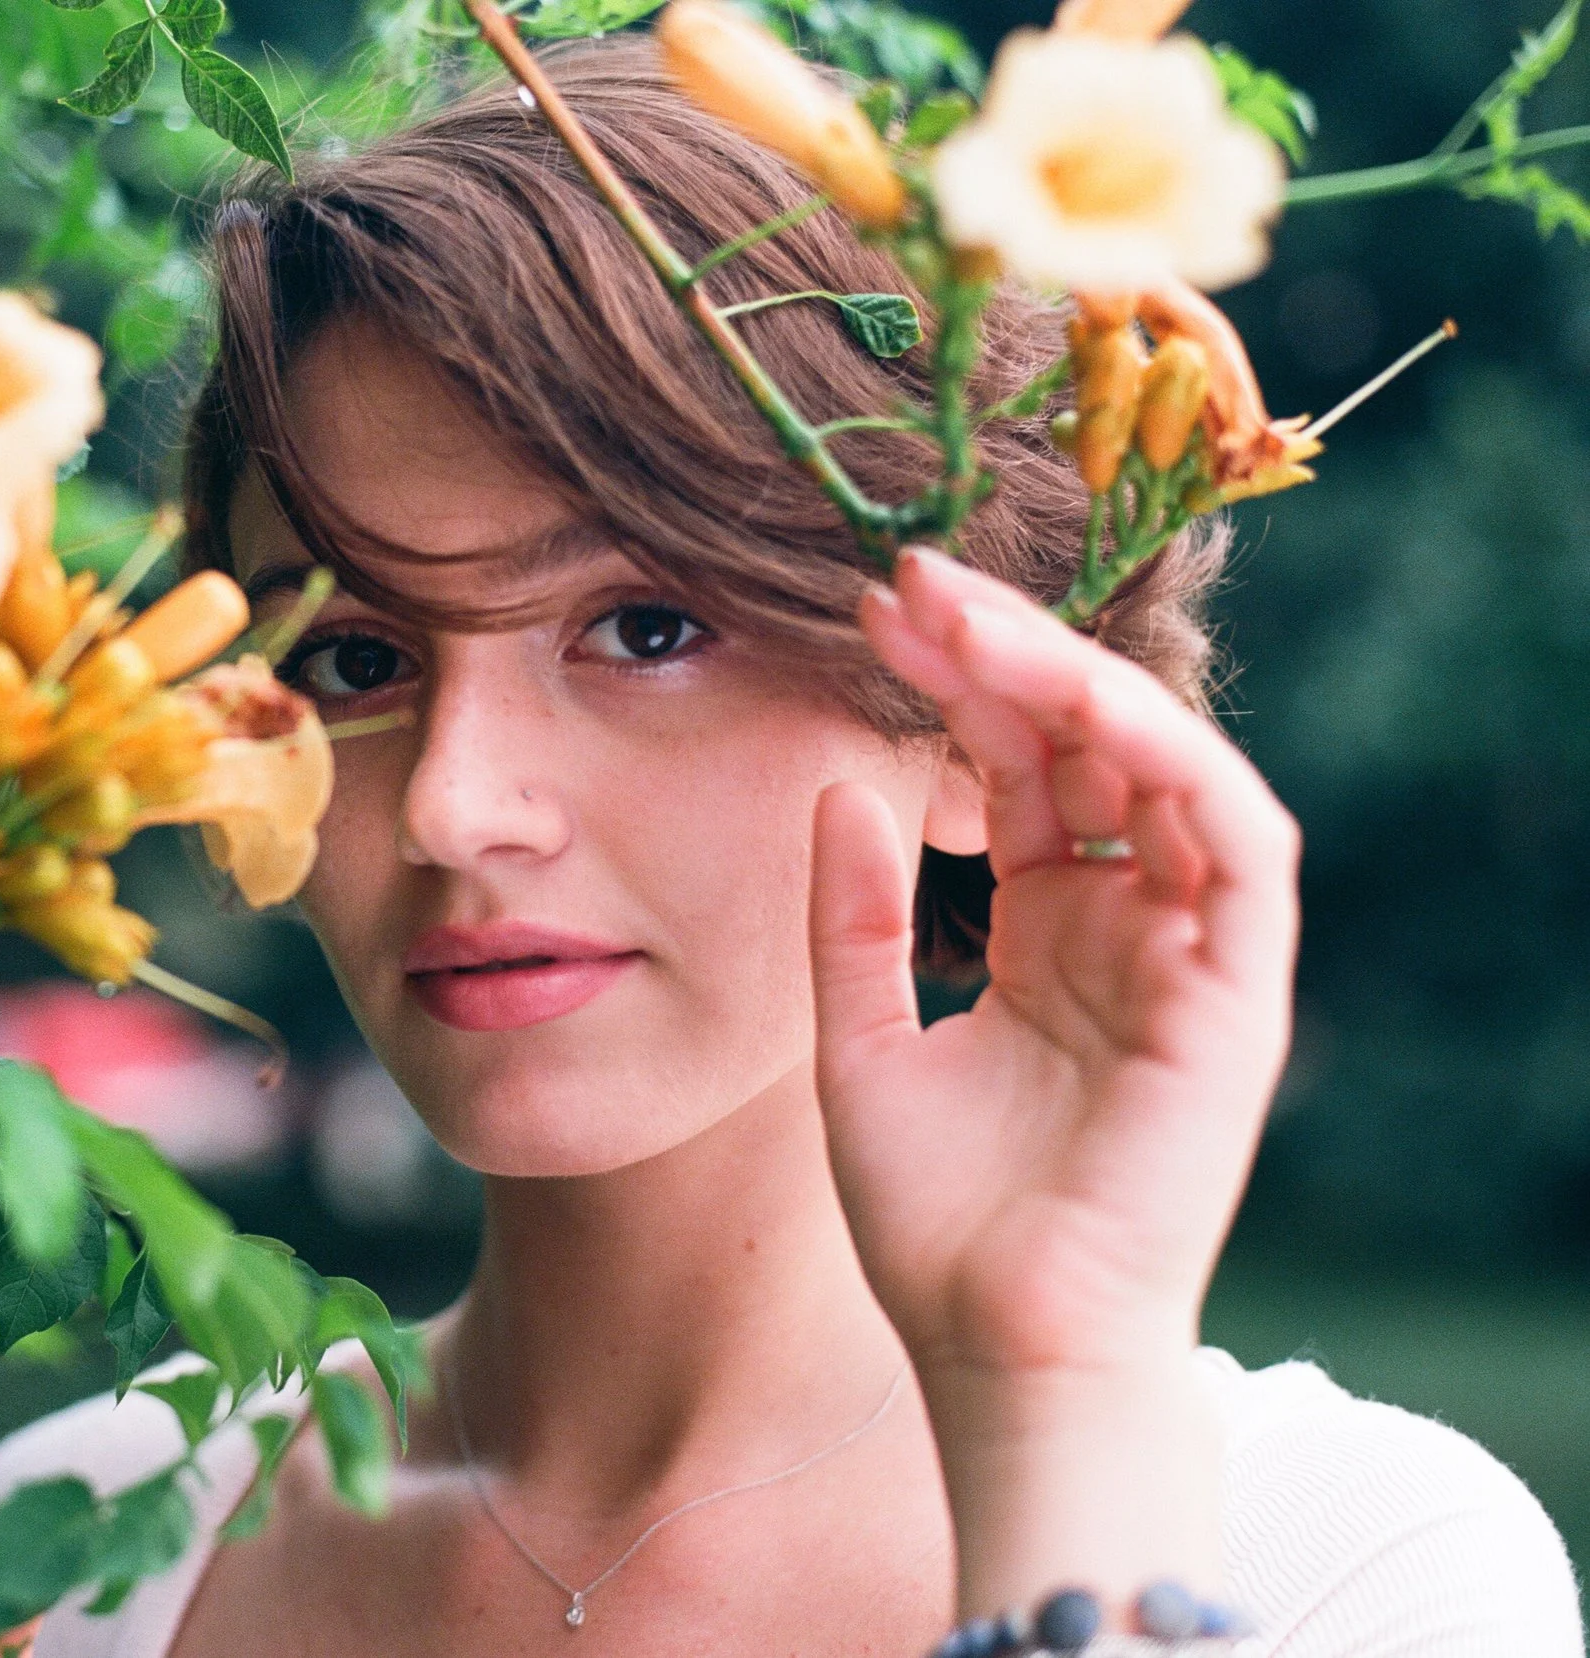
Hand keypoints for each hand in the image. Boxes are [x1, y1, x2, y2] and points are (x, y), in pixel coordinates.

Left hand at [811, 545, 1298, 1380]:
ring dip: (1078, 683)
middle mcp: (1123, 927)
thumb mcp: (858, 1040)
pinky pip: (1236, 846)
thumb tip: (838, 783)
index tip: (868, 615)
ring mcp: (1187, 955)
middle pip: (1080, 750)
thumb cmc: (934, 1224)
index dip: (953, 687)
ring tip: (973, 622)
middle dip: (1003, 654)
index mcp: (1044, 933)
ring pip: (1162, 771)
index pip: (1011, 772)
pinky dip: (1172, 764)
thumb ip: (854, 916)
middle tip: (911, 580)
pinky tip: (1085, 704)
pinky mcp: (1240, 993)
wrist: (998, 1349)